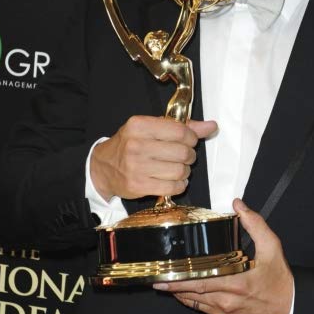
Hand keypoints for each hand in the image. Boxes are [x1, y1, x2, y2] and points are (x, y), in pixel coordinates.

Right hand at [90, 116, 216, 200]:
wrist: (103, 167)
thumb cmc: (129, 145)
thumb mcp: (150, 128)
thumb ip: (181, 127)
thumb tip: (210, 126)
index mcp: (140, 125)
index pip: (180, 131)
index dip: (191, 138)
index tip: (189, 141)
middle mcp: (137, 145)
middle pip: (183, 152)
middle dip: (189, 156)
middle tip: (184, 156)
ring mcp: (137, 167)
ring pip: (180, 171)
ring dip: (185, 171)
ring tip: (177, 169)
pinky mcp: (138, 186)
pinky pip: (173, 188)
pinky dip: (179, 185)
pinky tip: (173, 180)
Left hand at [155, 199, 293, 313]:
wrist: (290, 310)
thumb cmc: (281, 281)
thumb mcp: (272, 248)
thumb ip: (255, 225)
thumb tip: (238, 206)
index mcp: (237, 284)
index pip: (200, 282)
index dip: (179, 280)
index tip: (164, 276)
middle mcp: (227, 302)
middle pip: (191, 294)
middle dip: (172, 287)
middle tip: (157, 279)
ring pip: (194, 303)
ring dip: (180, 294)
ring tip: (167, 284)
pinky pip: (202, 310)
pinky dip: (193, 300)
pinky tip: (188, 291)